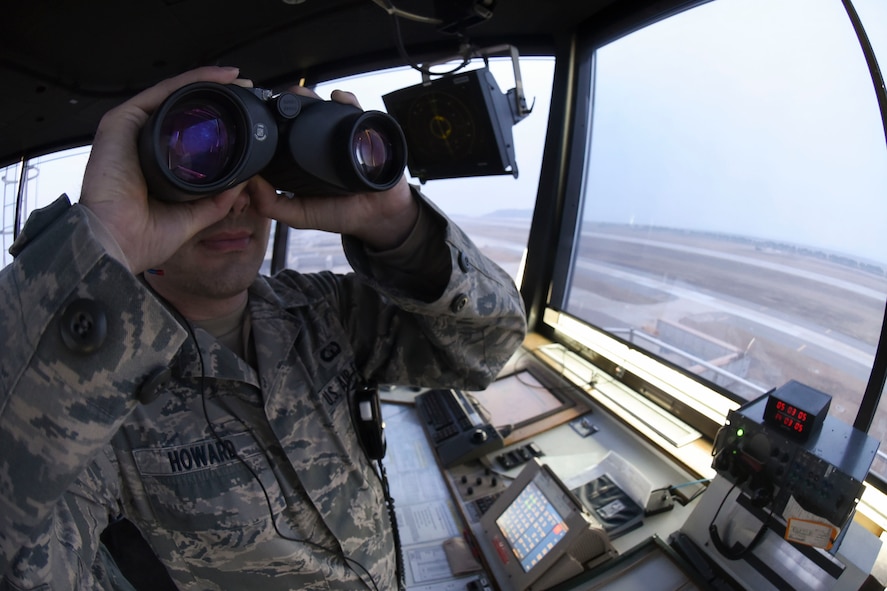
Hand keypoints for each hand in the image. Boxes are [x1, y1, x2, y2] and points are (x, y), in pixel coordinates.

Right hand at [80, 66, 247, 273]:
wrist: (117, 243)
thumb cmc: (144, 237)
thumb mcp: (195, 215)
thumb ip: (218, 198)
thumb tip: (245, 179)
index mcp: (157, 164)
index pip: (189, 133)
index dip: (217, 121)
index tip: (246, 118)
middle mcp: (144, 143)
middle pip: (183, 109)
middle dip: (217, 96)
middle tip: (246, 90)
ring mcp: (132, 130)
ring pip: (174, 96)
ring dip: (208, 83)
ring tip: (238, 80)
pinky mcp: (121, 121)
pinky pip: (162, 93)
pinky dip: (191, 81)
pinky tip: (217, 77)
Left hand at [249, 87, 418, 250]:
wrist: (379, 216)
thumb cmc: (339, 215)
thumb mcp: (299, 215)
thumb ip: (272, 205)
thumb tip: (249, 181)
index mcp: (303, 159)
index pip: (285, 134)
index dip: (273, 122)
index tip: (262, 114)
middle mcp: (321, 144)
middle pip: (303, 115)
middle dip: (291, 103)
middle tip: (282, 101)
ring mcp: (343, 137)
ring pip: (325, 108)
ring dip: (313, 98)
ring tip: (303, 96)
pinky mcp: (364, 133)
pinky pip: (354, 110)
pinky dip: (345, 100)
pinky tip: (336, 98)